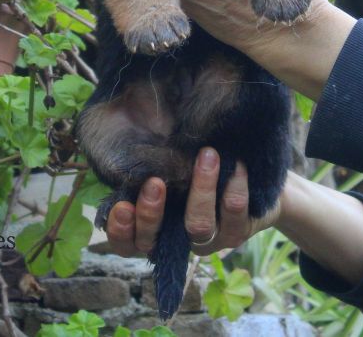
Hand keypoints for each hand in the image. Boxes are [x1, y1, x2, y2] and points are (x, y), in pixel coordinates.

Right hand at [105, 148, 278, 256]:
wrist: (243, 171)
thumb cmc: (189, 159)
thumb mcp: (163, 156)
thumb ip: (145, 155)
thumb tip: (119, 119)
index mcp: (151, 226)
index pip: (126, 242)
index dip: (120, 230)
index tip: (123, 206)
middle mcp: (176, 239)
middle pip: (155, 241)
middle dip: (151, 213)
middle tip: (155, 182)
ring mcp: (206, 241)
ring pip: (198, 227)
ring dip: (201, 191)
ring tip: (207, 154)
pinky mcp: (235, 233)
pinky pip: (234, 216)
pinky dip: (234, 188)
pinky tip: (237, 165)